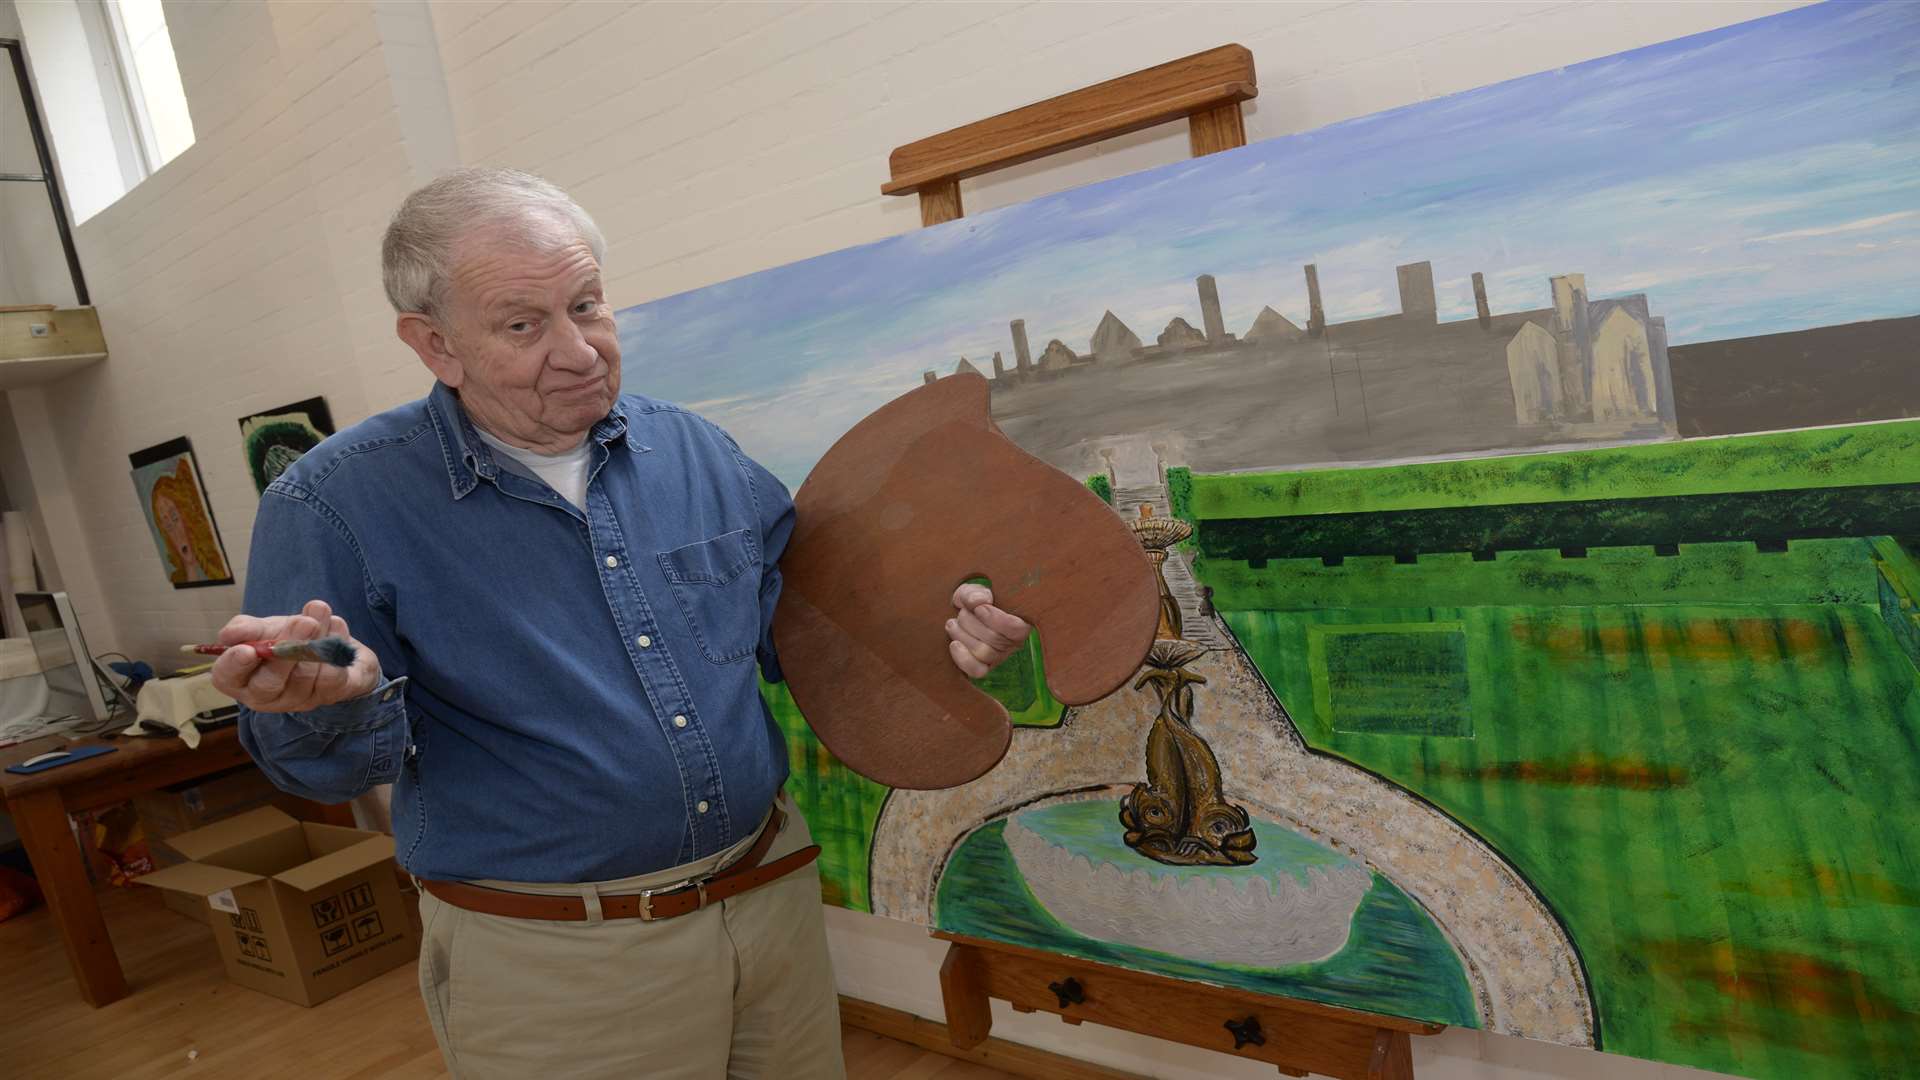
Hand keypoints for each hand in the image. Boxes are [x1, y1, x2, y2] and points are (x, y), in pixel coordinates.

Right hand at [210, 599, 383, 712]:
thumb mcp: (263, 628)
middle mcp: (266, 696)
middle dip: (286, 650)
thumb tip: (229, 636)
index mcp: (241, 678)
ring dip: (316, 639)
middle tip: (305, 623)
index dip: (235, 665)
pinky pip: (331, 676)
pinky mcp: (328, 696)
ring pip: (304, 675)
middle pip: (268, 683)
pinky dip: (335, 646)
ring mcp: (298, 700)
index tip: (247, 649)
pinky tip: (335, 632)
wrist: (328, 642)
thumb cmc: (285, 638)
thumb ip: (246, 629)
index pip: (227, 678)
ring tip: (320, 616)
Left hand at [946, 583, 1031, 678]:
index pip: (1016, 629)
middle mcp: (1013, 643)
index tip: (979, 608)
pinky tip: (954, 644)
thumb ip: (974, 593)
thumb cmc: (972, 600)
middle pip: (995, 640)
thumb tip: (978, 602)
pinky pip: (977, 671)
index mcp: (1019, 622)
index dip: (996, 620)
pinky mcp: (983, 667)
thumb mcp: (973, 591)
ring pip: (983, 653)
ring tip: (953, 623)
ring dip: (963, 635)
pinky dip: (963, 658)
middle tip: (962, 612)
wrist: (961, 613)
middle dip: (971, 622)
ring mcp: (998, 657)